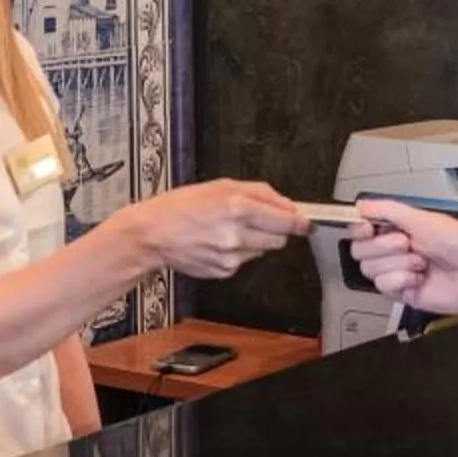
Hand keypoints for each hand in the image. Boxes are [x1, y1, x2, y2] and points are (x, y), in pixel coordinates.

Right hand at [123, 180, 304, 279]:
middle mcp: (236, 234)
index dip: (300, 222)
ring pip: (262, 250)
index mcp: (237, 207)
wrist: (150, 234)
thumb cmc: (180, 206)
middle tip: (259, 221)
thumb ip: (260, 192)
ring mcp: (230, 256)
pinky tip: (217, 242)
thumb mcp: (220, 185)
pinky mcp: (223, 271)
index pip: (286, 220)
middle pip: (279, 238)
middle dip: (276, 230)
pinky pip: (244, 261)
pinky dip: (237, 252)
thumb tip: (288, 204)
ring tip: (229, 230)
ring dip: (255, 240)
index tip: (307, 223)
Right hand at [350, 201, 457, 325]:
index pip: (362, 227)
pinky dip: (401, 279)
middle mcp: (395, 249)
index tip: (367, 228)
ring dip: (398, 263)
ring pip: (370, 269)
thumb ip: (388, 210)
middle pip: (360, 250)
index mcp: (399, 227)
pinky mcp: (401, 292)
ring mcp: (397, 271)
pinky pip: (383, 286)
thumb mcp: (423, 219)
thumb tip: (362, 205)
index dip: (359, 228)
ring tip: (422, 262)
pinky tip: (419, 277)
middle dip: (384, 246)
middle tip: (408, 243)